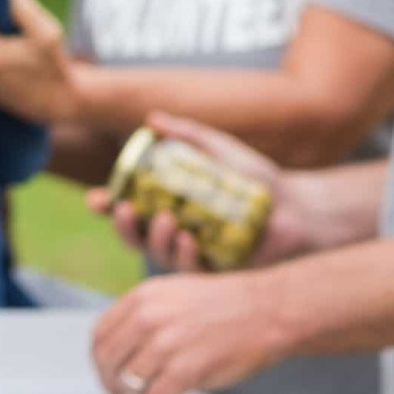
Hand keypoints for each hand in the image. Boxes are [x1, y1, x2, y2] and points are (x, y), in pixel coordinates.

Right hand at [85, 112, 322, 271]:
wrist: (298, 207)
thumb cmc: (258, 179)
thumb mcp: (218, 150)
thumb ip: (187, 135)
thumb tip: (151, 119)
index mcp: (171, 204)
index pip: (130, 207)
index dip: (107, 205)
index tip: (96, 198)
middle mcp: (178, 232)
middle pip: (136, 236)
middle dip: (123, 227)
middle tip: (126, 210)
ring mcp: (196, 254)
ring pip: (160, 255)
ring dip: (156, 239)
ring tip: (169, 219)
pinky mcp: (217, 274)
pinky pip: (191, 271)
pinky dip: (186, 257)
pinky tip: (191, 240)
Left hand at [90, 270, 292, 393]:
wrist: (264, 310)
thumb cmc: (221, 305)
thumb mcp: (170, 294)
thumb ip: (141, 314)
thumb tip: (119, 348)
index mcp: (140, 298)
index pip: (99, 334)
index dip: (98, 360)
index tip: (105, 373)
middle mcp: (147, 318)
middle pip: (108, 360)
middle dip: (110, 382)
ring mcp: (166, 344)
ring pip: (130, 382)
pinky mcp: (186, 370)